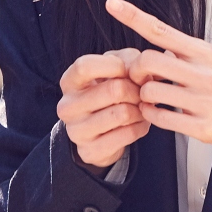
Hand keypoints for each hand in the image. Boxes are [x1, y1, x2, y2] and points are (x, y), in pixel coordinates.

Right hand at [57, 48, 147, 169]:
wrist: (99, 133)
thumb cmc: (110, 92)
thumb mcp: (116, 69)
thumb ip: (130, 60)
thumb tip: (144, 69)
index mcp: (69, 82)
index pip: (85, 66)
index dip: (115, 66)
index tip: (128, 71)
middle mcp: (68, 106)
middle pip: (115, 89)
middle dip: (137, 90)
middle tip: (142, 93)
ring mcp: (77, 131)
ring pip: (124, 113)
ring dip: (141, 110)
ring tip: (140, 108)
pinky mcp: (91, 151)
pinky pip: (128, 133)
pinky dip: (141, 127)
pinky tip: (137, 124)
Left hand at [106, 0, 211, 163]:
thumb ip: (190, 56)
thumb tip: (159, 48)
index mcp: (207, 53)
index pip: (163, 30)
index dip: (133, 16)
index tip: (112, 4)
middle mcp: (206, 73)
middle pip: (148, 60)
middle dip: (136, 70)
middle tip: (142, 79)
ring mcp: (205, 101)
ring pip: (150, 91)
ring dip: (143, 96)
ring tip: (152, 99)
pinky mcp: (203, 127)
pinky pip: (160, 118)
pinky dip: (151, 115)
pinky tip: (158, 113)